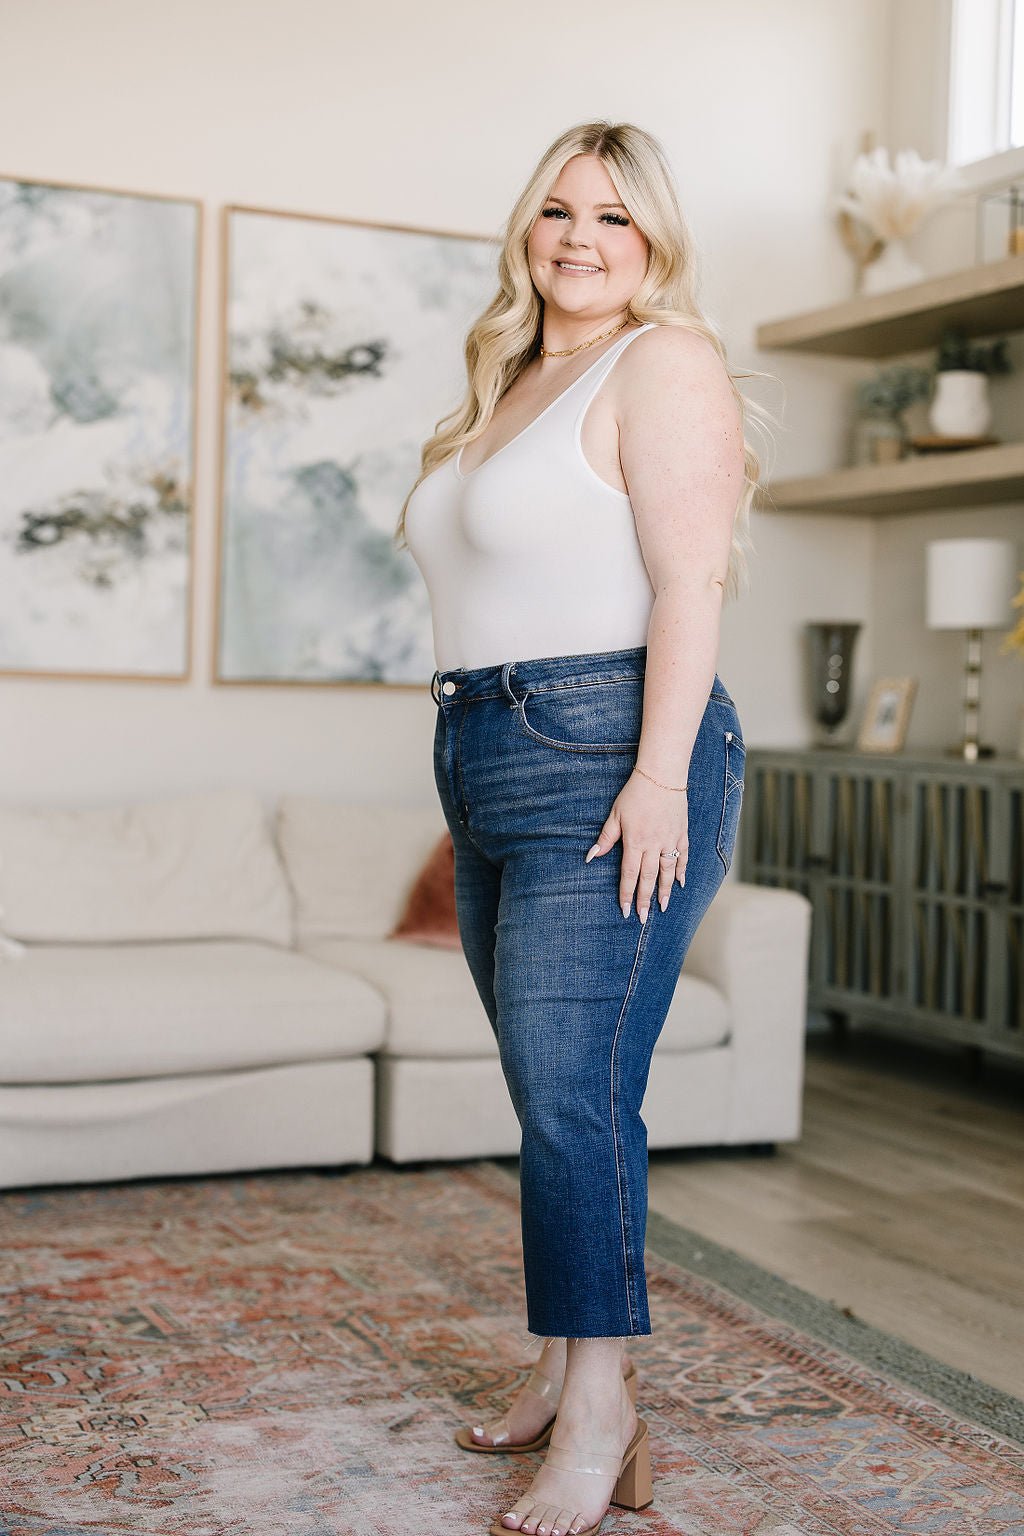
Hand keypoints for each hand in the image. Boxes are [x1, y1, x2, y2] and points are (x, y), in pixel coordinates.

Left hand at [584, 770, 688, 922]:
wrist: (661, 776)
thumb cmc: (634, 794)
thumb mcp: (615, 814)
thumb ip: (606, 838)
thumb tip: (592, 857)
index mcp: (635, 841)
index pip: (630, 874)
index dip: (627, 894)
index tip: (626, 910)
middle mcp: (654, 844)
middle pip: (649, 878)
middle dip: (645, 900)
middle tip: (643, 918)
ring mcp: (670, 840)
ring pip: (668, 871)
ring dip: (665, 891)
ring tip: (662, 907)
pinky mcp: (681, 833)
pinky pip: (683, 856)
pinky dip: (682, 871)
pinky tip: (680, 883)